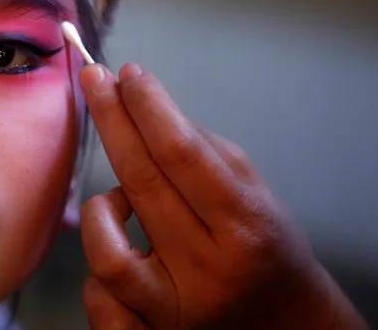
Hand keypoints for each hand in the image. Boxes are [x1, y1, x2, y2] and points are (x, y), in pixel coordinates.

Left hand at [77, 63, 368, 329]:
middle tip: (94, 78)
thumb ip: (201, 150)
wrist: (283, 324)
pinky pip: (98, 290)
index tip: (129, 73)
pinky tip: (116, 238)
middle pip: (142, 181)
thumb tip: (140, 104)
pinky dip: (98, 259)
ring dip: (103, 205)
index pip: (183, 152)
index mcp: (245, 226)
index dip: (149, 106)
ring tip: (121, 194)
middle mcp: (208, 270)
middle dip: (112, 119)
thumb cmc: (262, 244)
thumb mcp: (253, 191)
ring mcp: (175, 307)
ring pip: (107, 248)